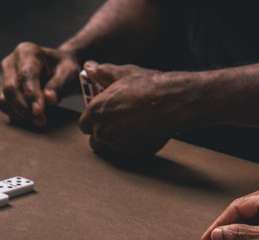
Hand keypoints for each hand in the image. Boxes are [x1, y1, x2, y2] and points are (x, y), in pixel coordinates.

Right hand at [0, 42, 80, 127]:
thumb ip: (58, 85)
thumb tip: (49, 99)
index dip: (31, 95)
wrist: (58, 70)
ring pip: (4, 100)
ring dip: (20, 114)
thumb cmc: (64, 69)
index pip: (25, 75)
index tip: (39, 111)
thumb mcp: (68, 73)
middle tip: (41, 120)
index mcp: (26, 51)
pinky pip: (4, 106)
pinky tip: (32, 118)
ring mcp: (4, 77)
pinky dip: (17, 115)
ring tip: (40, 120)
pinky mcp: (3, 91)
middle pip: (10, 89)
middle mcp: (10, 62)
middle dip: (24, 108)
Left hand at [79, 62, 197, 156]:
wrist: (173, 101)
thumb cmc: (147, 86)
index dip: (93, 119)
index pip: (84, 124)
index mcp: (95, 112)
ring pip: (111, 146)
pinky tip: (143, 131)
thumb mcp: (122, 74)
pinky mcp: (133, 153)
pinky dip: (132, 144)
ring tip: (131, 125)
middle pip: (95, 138)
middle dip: (104, 131)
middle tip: (119, 121)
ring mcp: (117, 144)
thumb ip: (102, 73)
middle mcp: (102, 131)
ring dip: (117, 139)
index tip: (104, 115)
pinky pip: (127, 151)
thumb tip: (89, 67)